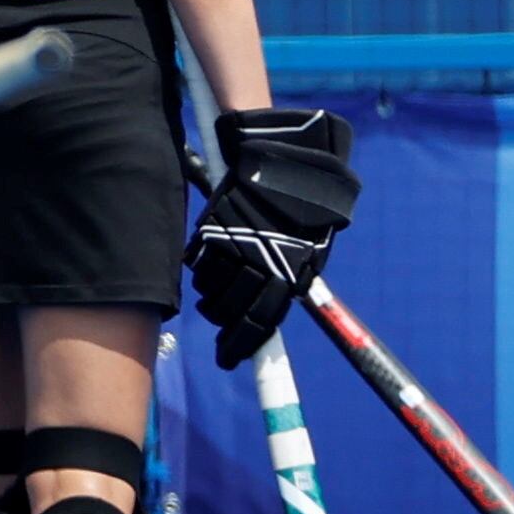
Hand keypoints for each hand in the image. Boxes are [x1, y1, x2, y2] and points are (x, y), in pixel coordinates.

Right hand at [188, 107, 360, 366]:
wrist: (284, 154)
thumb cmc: (310, 198)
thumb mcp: (316, 242)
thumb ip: (299, 273)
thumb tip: (286, 298)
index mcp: (292, 275)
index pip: (262, 323)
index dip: (242, 345)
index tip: (229, 358)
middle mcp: (260, 267)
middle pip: (229, 311)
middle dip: (222, 320)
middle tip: (220, 319)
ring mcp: (234, 249)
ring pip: (209, 289)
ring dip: (210, 293)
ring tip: (215, 287)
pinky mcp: (213, 231)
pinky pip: (197, 263)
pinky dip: (200, 268)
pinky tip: (208, 263)